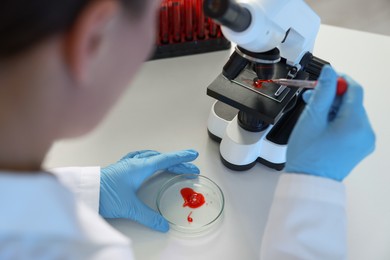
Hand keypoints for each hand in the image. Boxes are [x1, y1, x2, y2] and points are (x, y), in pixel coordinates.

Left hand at [99, 149, 199, 231]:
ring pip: (150, 156)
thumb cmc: (105, 194)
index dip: (181, 157)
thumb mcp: (130, 207)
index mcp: (140, 167)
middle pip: (161, 158)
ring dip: (164, 159)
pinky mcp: (120, 168)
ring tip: (172, 163)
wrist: (85, 191)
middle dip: (177, 162)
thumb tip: (163, 225)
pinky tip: (147, 161)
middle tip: (189, 167)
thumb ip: (148, 216)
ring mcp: (127, 164)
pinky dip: (149, 158)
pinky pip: (140, 158)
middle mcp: (135, 162)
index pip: (166, 159)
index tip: (192, 155)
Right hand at [285, 66, 374, 180]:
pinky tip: (323, 126)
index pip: (354, 90)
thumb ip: (322, 92)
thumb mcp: (312, 118)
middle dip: (333, 98)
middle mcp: (366, 132)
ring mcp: (365, 141)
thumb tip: (329, 72)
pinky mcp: (360, 147)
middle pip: (353, 102)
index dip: (339, 81)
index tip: (325, 80)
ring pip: (351, 114)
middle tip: (312, 98)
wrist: (309, 181)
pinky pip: (352, 126)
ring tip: (314, 116)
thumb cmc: (308, 155)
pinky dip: (338, 122)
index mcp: (356, 124)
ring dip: (334, 110)